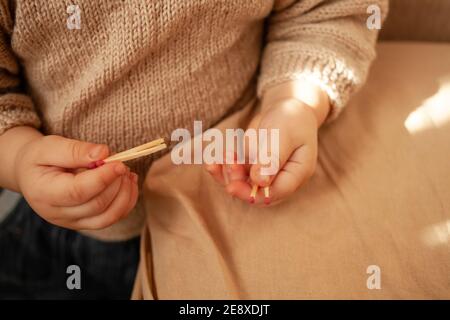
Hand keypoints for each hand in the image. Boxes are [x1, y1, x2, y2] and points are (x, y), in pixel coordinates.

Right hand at [14, 134, 138, 229]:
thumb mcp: (50, 146)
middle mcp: (57, 214)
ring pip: (108, 217)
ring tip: (127, 174)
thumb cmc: (40, 157)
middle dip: (116, 184)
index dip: (103, 178)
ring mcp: (72, 222)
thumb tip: (103, 153)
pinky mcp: (86, 223)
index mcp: (43, 193)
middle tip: (122, 164)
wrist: (32, 174)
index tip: (119, 164)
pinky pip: (113, 218)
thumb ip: (75, 150)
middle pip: (96, 205)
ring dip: (125, 195)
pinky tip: (128, 183)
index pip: (78, 192)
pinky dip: (126, 202)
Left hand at [205, 80, 329, 204]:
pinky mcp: (251, 167)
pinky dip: (222, 166)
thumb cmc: (290, 118)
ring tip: (221, 155)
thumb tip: (259, 182)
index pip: (273, 194)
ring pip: (241, 183)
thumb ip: (271, 158)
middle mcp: (280, 178)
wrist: (288, 107)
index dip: (251, 194)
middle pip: (254, 192)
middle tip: (228, 159)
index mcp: (297, 173)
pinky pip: (234, 172)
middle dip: (236, 180)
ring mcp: (264, 174)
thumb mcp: (283, 135)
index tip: (231, 186)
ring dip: (227, 172)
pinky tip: (212, 159)